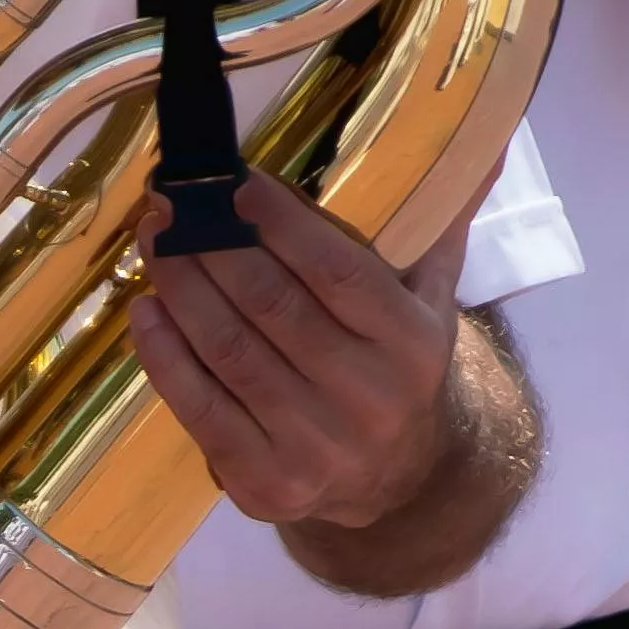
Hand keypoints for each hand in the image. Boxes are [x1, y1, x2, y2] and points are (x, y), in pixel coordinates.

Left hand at [128, 166, 472, 532]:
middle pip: (273, 307)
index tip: (232, 181)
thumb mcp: (433, 303)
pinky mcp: (266, 484)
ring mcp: (315, 448)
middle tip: (171, 202)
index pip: (338, 272)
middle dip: (212, 246)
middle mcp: (368, 399)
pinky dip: (166, 358)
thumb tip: (482, 144)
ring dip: (181, 290)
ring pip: (231, 353)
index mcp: (413, 346)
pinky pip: (202, 411)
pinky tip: (146, 314)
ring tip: (154, 243)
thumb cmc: (399, 369)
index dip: (280, 224)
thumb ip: (440, 226)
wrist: (397, 483)